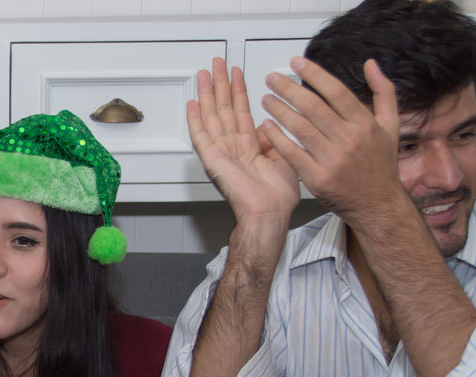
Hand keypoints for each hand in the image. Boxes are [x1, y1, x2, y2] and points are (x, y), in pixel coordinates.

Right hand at [188, 58, 298, 228]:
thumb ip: (275, 139)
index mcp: (249, 148)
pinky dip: (195, 120)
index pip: (241, 111)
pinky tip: (192, 105)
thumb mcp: (284, 159)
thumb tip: (268, 125)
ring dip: (207, 94)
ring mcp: (221, 152)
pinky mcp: (212, 160)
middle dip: (220, 84)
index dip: (238, 91)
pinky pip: (201, 136)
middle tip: (216, 64)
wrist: (269, 213)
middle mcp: (233, 148)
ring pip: (212, 116)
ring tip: (205, 73)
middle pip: (223, 108)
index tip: (234, 73)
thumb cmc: (277, 198)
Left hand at [259, 57, 403, 224]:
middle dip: (289, 89)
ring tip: (266, 99)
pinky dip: (278, 139)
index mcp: (364, 124)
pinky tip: (266, 127)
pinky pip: (292, 154)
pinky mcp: (318, 178)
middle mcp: (349, 140)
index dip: (314, 74)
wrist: (377, 204)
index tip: (297, 63)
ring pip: (300, 128)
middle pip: (313, 107)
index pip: (335, 91)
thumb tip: (371, 64)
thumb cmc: (381, 165)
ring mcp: (332, 160)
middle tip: (272, 79)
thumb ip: (383, 92)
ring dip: (280, 111)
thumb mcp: (391, 125)